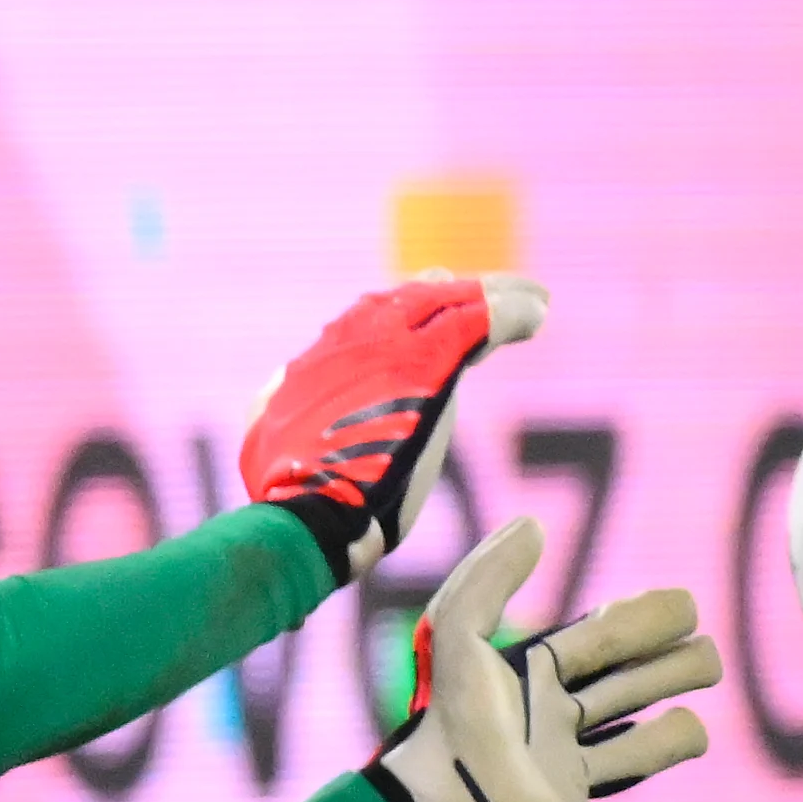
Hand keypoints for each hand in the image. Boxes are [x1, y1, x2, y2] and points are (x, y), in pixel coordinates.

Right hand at [240, 273, 546, 584]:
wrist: (307, 511)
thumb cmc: (286, 493)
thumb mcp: (265, 435)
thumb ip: (279, 402)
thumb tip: (280, 383)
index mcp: (319, 359)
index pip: (373, 317)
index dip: (410, 308)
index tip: (438, 300)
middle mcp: (352, 339)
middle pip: (413, 297)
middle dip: (456, 291)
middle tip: (497, 291)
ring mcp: (388, 345)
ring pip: (449, 300)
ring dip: (492, 294)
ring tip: (531, 297)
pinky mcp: (428, 361)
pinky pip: (480, 320)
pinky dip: (512, 312)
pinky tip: (537, 311)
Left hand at [364, 515, 720, 801]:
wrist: (435, 799)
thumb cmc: (450, 714)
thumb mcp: (457, 629)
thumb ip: (490, 573)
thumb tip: (534, 523)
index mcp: (535, 678)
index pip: (604, 641)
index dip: (647, 621)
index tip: (687, 607)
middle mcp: (552, 725)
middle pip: (630, 690)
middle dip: (672, 671)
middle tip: (707, 660)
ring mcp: (561, 779)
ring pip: (633, 757)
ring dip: (666, 744)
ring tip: (689, 730)